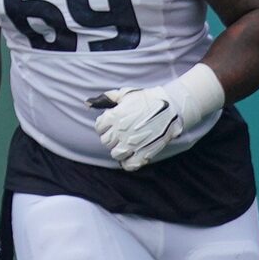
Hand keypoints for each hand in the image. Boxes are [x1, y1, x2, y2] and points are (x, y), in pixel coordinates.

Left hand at [91, 64, 225, 169]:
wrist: (171, 107)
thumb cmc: (147, 99)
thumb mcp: (125, 94)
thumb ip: (106, 98)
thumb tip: (87, 103)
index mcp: (114, 117)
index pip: (99, 127)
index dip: (105, 125)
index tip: (112, 124)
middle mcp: (120, 132)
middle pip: (106, 141)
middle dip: (111, 137)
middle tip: (120, 133)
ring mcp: (132, 145)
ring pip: (115, 154)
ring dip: (119, 149)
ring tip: (126, 143)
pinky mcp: (143, 154)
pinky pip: (129, 165)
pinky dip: (128, 163)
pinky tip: (132, 155)